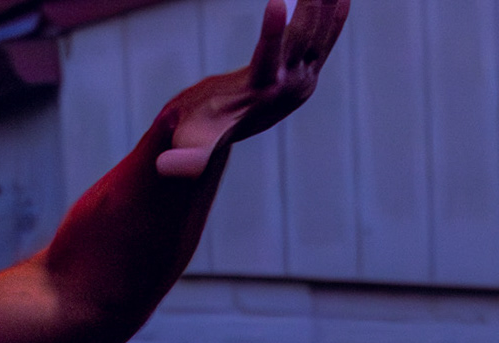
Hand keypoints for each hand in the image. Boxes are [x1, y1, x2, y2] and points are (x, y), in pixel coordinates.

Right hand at [154, 0, 349, 178]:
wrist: (223, 136)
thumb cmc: (200, 132)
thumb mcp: (192, 142)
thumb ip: (184, 157)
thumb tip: (164, 169)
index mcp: (259, 93)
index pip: (268, 59)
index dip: (273, 32)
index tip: (277, 2)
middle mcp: (288, 86)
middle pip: (303, 39)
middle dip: (310, 4)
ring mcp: (302, 79)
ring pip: (318, 35)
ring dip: (325, 4)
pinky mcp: (306, 72)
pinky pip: (324, 40)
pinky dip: (334, 19)